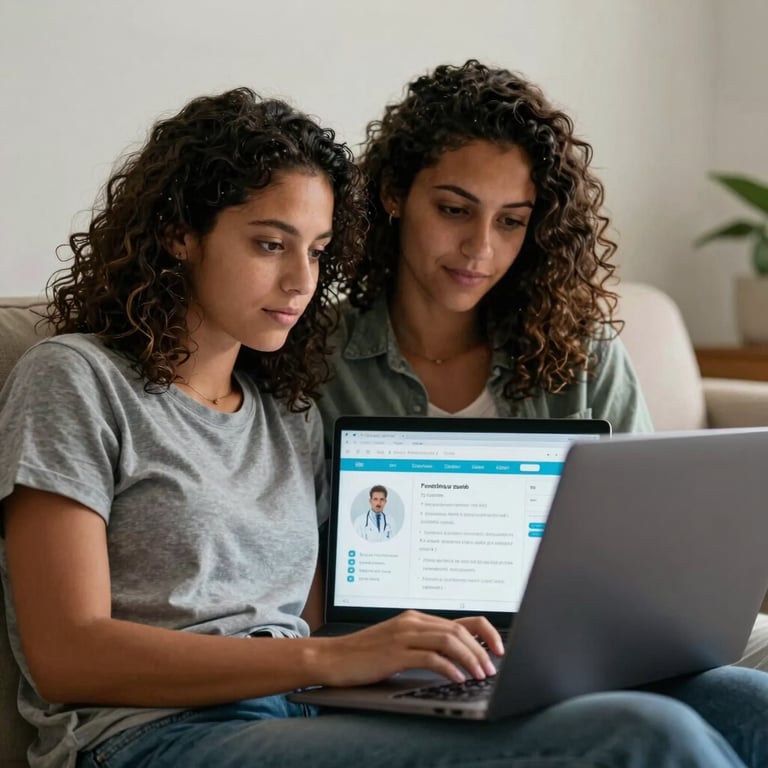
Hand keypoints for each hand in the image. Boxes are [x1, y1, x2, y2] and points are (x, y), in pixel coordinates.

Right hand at [314, 610, 503, 687]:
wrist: (332, 657)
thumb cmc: (365, 655)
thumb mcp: (399, 644)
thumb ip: (424, 645)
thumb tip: (457, 659)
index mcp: (416, 618)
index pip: (460, 620)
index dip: (485, 632)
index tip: (499, 649)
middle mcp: (412, 622)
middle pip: (458, 630)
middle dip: (481, 650)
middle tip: (492, 669)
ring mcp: (403, 635)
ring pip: (448, 640)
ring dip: (469, 659)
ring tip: (479, 675)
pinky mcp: (395, 652)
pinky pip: (430, 657)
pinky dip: (448, 668)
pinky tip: (456, 679)